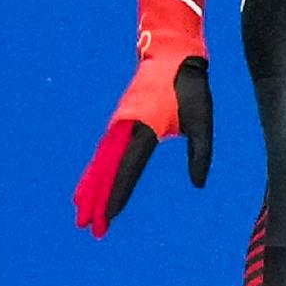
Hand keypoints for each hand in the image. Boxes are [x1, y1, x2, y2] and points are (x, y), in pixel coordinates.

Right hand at [74, 55, 211, 236]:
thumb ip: (200, 155)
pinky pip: (105, 152)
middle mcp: (125, 129)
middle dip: (98, 200)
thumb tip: (198, 185)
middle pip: (107, 172)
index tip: (108, 217)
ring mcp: (119, 124)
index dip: (117, 195)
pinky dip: (96, 171)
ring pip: (101, 163)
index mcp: (144, 130)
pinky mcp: (121, 121)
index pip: (127, 171)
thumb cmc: (191, 92)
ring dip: (92, 188)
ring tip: (82, 213)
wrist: (174, 58)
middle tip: (90, 227)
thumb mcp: (203, 123)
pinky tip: (91, 185)